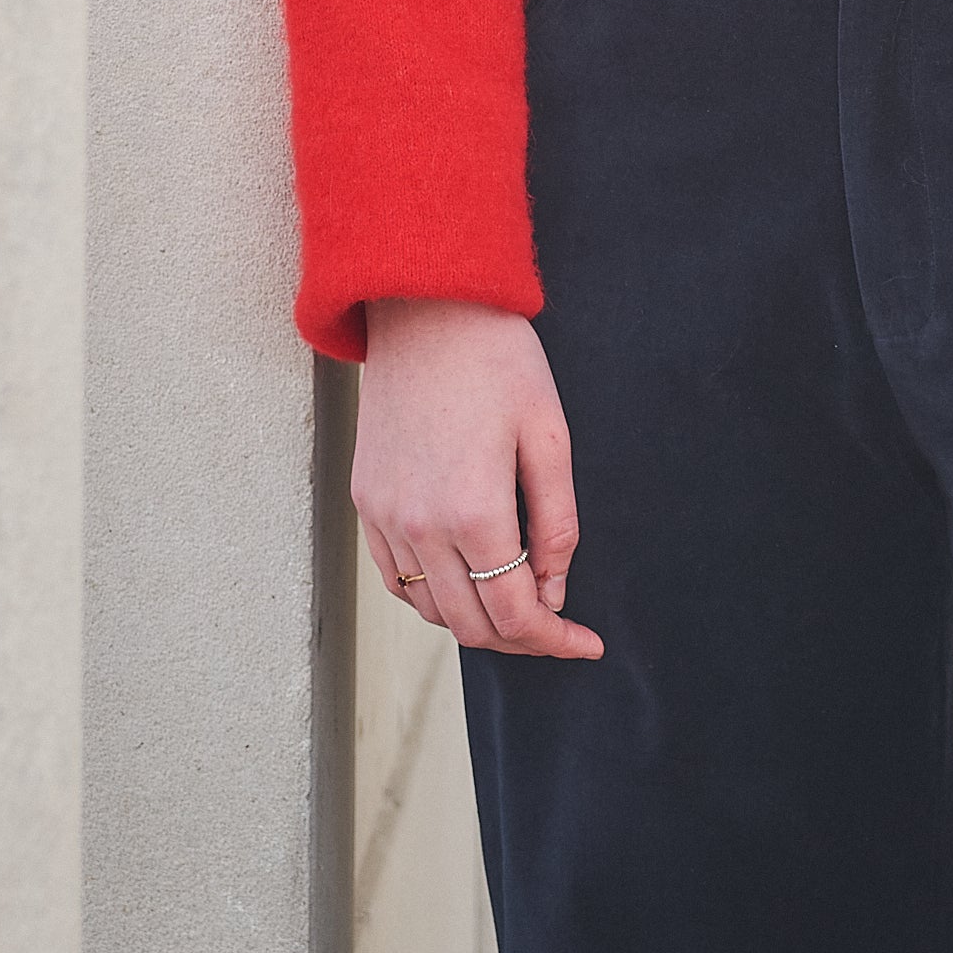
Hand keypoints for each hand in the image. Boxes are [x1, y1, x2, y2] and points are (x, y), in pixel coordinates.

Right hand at [354, 299, 603, 660]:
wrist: (427, 308)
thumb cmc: (498, 360)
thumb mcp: (550, 434)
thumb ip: (557, 522)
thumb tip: (555, 590)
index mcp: (475, 511)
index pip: (516, 612)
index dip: (556, 639)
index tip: (587, 644)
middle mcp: (421, 527)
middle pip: (472, 625)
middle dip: (522, 639)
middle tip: (559, 628)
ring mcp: (386, 517)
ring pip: (431, 611)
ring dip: (477, 622)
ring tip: (517, 605)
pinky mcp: (365, 501)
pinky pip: (396, 580)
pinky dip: (432, 599)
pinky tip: (464, 584)